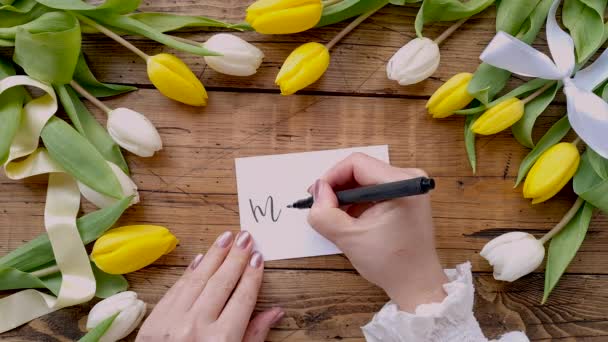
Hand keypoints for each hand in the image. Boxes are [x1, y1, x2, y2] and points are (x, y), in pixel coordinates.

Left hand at [136, 231, 283, 341]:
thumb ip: (254, 336)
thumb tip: (275, 312)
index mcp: (222, 340)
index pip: (242, 298)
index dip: (252, 275)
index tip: (259, 257)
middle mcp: (197, 327)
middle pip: (222, 283)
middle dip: (236, 257)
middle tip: (246, 236)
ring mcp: (172, 322)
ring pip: (198, 279)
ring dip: (214, 255)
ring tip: (226, 237)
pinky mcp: (154, 321)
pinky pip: (176, 289)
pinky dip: (189, 272)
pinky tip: (200, 258)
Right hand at [307, 153, 448, 311]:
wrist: (416, 284)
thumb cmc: (391, 263)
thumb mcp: (349, 238)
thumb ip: (325, 213)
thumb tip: (317, 191)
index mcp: (402, 183)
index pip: (356, 164)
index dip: (331, 177)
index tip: (317, 197)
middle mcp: (408, 178)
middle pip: (360, 169)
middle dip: (337, 187)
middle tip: (323, 208)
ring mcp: (408, 187)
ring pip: (364, 179)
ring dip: (346, 196)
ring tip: (337, 217)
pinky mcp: (404, 197)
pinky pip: (372, 189)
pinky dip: (357, 201)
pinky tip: (351, 220)